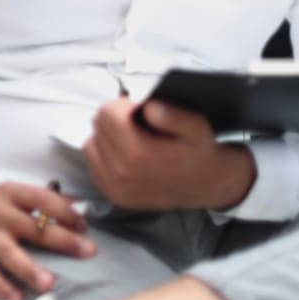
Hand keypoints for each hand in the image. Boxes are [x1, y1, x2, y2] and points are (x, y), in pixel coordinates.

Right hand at [0, 182, 94, 299]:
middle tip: (88, 251)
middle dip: (62, 240)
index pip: (42, 199)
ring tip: (49, 283)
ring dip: (29, 269)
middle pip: (32, 228)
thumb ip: (43, 200)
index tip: (84, 226)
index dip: (65, 212)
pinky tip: (16, 298)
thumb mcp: (13, 193)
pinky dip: (1, 286)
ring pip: (8, 253)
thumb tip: (81, 204)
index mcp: (10, 192)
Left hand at [82, 97, 255, 211]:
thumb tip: (147, 107)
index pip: (107, 113)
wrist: (206, 185)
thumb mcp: (196, 127)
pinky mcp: (113, 194)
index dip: (123, 105)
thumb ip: (172, 114)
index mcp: (138, 154)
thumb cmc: (198, 152)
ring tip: (131, 137)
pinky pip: (93, 163)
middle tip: (136, 123)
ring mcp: (115, 186)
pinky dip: (104, 153)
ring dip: (107, 136)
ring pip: (92, 143)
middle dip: (115, 118)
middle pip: (98, 126)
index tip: (137, 108)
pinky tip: (125, 152)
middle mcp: (121, 173)